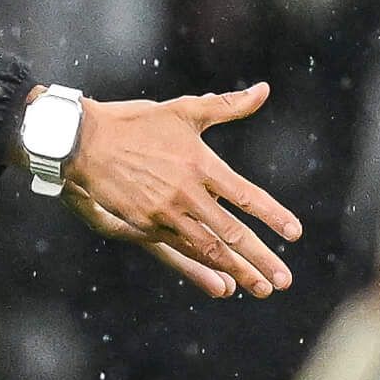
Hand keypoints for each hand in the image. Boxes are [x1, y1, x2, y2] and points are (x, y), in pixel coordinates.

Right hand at [59, 82, 300, 297]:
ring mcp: (164, 213)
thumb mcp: (184, 110)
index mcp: (200, 164)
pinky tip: (223, 281)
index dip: (272, 216)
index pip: (246, 195)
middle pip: (231, 232)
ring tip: (261, 288)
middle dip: (260, 259)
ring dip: (237, 271)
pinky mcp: (145, 225)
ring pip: (208, 249)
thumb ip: (227, 105)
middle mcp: (186, 193)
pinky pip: (180, 250)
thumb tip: (264, 90)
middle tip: (284, 281)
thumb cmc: (137, 122)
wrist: (84, 141)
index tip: (295, 234)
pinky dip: (204, 268)